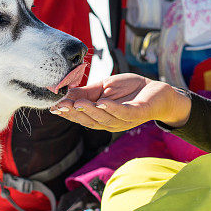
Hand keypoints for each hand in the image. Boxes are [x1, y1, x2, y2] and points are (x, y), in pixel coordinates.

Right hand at [49, 73, 191, 131]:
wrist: (158, 90)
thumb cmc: (130, 90)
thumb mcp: (104, 87)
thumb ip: (86, 91)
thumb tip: (64, 92)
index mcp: (101, 117)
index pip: (81, 117)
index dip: (67, 113)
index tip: (53, 106)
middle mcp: (111, 123)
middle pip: (89, 120)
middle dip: (74, 113)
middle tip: (60, 106)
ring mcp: (124, 120)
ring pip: (104, 118)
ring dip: (90, 111)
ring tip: (78, 103)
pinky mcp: (138, 113)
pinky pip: (123, 112)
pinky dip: (112, 108)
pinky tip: (102, 102)